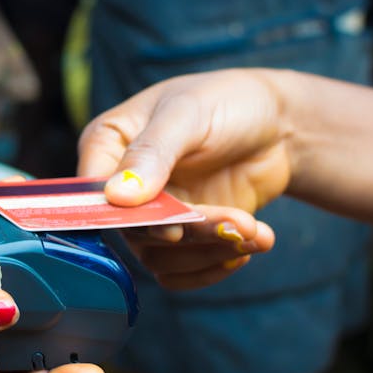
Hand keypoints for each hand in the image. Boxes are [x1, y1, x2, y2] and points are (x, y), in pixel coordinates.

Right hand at [78, 70, 283, 286]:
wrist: (278, 123)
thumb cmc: (225, 101)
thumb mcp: (187, 114)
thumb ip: (152, 152)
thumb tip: (116, 197)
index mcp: (107, 143)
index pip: (94, 193)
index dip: (128, 217)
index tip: (172, 228)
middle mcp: (119, 184)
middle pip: (132, 231)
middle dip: (189, 232)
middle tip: (238, 223)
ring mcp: (150, 213)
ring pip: (158, 257)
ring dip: (209, 252)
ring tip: (255, 232)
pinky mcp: (179, 236)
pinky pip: (179, 271)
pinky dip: (213, 267)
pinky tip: (248, 244)